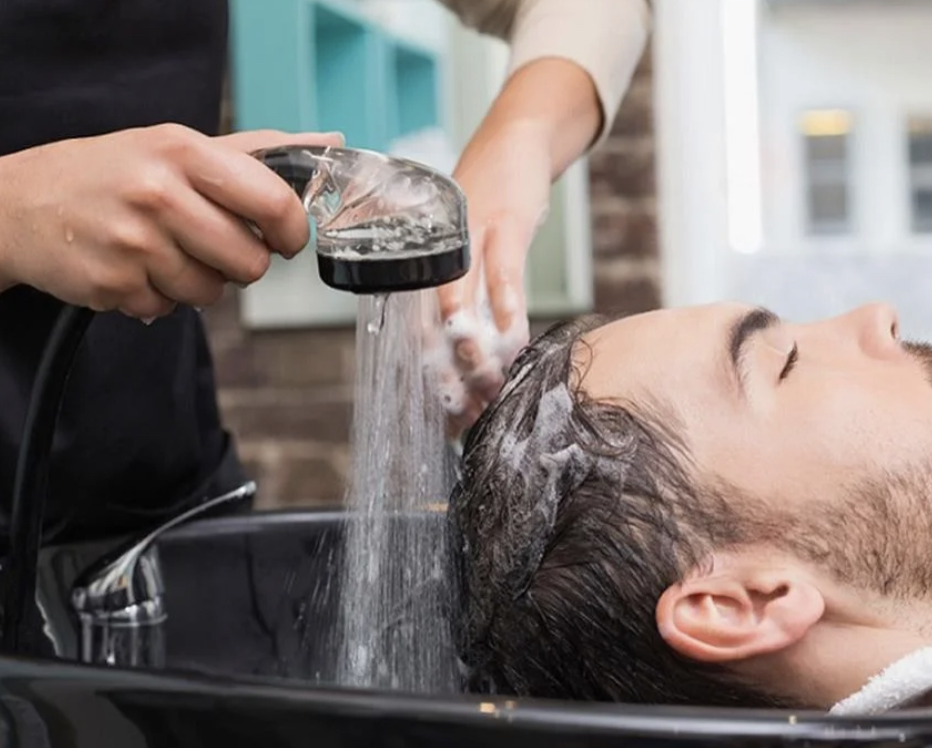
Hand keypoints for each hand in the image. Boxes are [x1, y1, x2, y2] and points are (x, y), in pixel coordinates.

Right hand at [0, 124, 342, 317]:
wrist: (21, 204)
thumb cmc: (114, 173)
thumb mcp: (179, 146)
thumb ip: (259, 151)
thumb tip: (327, 142)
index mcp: (184, 152)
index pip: (274, 204)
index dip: (291, 233)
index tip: (283, 239)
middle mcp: (159, 193)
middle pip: (250, 263)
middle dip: (240, 264)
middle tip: (211, 245)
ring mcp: (133, 241)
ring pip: (212, 294)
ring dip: (197, 283)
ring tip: (164, 252)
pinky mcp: (114, 283)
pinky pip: (168, 310)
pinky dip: (159, 298)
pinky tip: (135, 269)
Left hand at [436, 120, 551, 434]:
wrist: (514, 141)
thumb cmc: (492, 203)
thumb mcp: (472, 251)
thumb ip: (472, 301)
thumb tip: (481, 361)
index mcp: (422, 265)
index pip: (417, 333)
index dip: (433, 381)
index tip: (449, 421)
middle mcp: (434, 252)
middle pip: (429, 324)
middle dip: (446, 375)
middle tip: (465, 414)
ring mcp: (466, 235)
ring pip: (459, 299)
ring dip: (471, 346)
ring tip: (484, 383)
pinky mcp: (502, 220)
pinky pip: (501, 269)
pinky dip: (505, 304)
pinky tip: (512, 335)